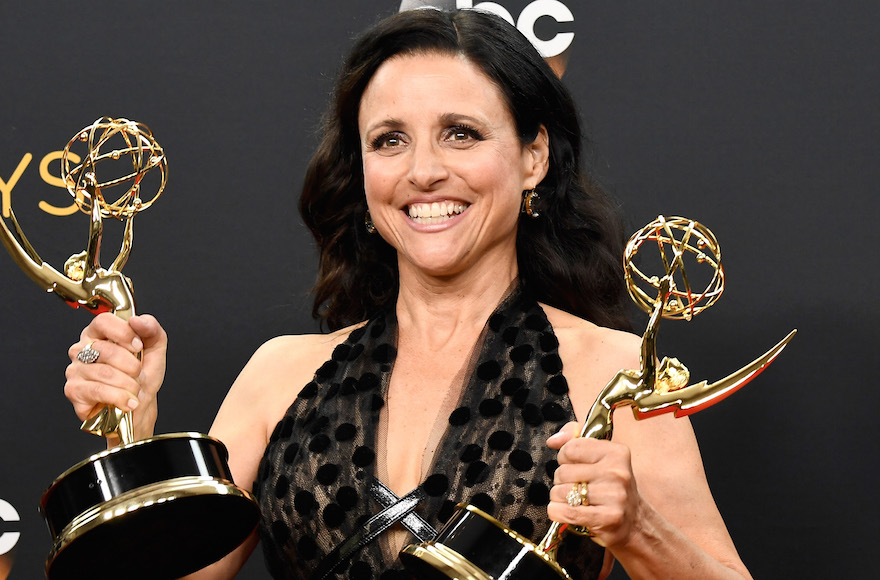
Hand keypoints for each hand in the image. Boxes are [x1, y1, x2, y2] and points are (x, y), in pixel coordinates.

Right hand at [64, 313, 166, 441]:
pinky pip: (98, 390)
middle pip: (106, 350)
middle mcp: (82, 349)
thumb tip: (137, 320)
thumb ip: (151, 328)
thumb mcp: (155, 348)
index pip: (103, 321)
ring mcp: (75, 370)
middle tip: (139, 374)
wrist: (139, 406)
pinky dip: (120, 397)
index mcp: (99, 333)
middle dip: (132, 366)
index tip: (138, 346)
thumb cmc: (142, 375)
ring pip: (104, 372)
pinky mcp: (73, 390)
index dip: (124, 333)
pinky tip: (129, 402)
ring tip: (135, 390)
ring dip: (129, 384)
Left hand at [546, 421, 643, 547]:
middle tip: (575, 486)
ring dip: (559, 498)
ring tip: (573, 500)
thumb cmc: (611, 486)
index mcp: (616, 453)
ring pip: (560, 492)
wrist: (635, 522)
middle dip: (561, 481)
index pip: (570, 449)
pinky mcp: (607, 518)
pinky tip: (566, 512)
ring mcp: (614, 496)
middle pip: (563, 472)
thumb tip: (553, 441)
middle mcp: (617, 472)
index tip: (574, 466)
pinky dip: (557, 512)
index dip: (565, 458)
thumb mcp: (600, 456)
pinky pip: (564, 512)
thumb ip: (574, 439)